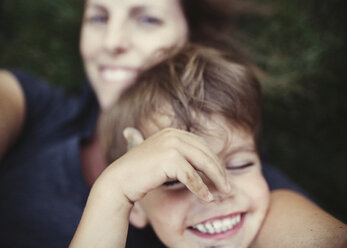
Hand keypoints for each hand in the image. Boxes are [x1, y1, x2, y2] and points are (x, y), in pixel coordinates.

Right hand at [100, 127, 230, 204]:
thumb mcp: (159, 158)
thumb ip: (175, 154)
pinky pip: (191, 176)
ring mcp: (171, 144)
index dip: (213, 161)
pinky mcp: (169, 158)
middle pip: (205, 153)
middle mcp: (173, 135)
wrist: (119, 181)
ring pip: (203, 162)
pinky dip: (201, 188)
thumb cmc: (139, 173)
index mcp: (172, 132)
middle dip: (219, 170)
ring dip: (216, 179)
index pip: (201, 146)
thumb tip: (188, 160)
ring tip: (223, 192)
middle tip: (227, 186)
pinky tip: (207, 198)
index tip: (221, 175)